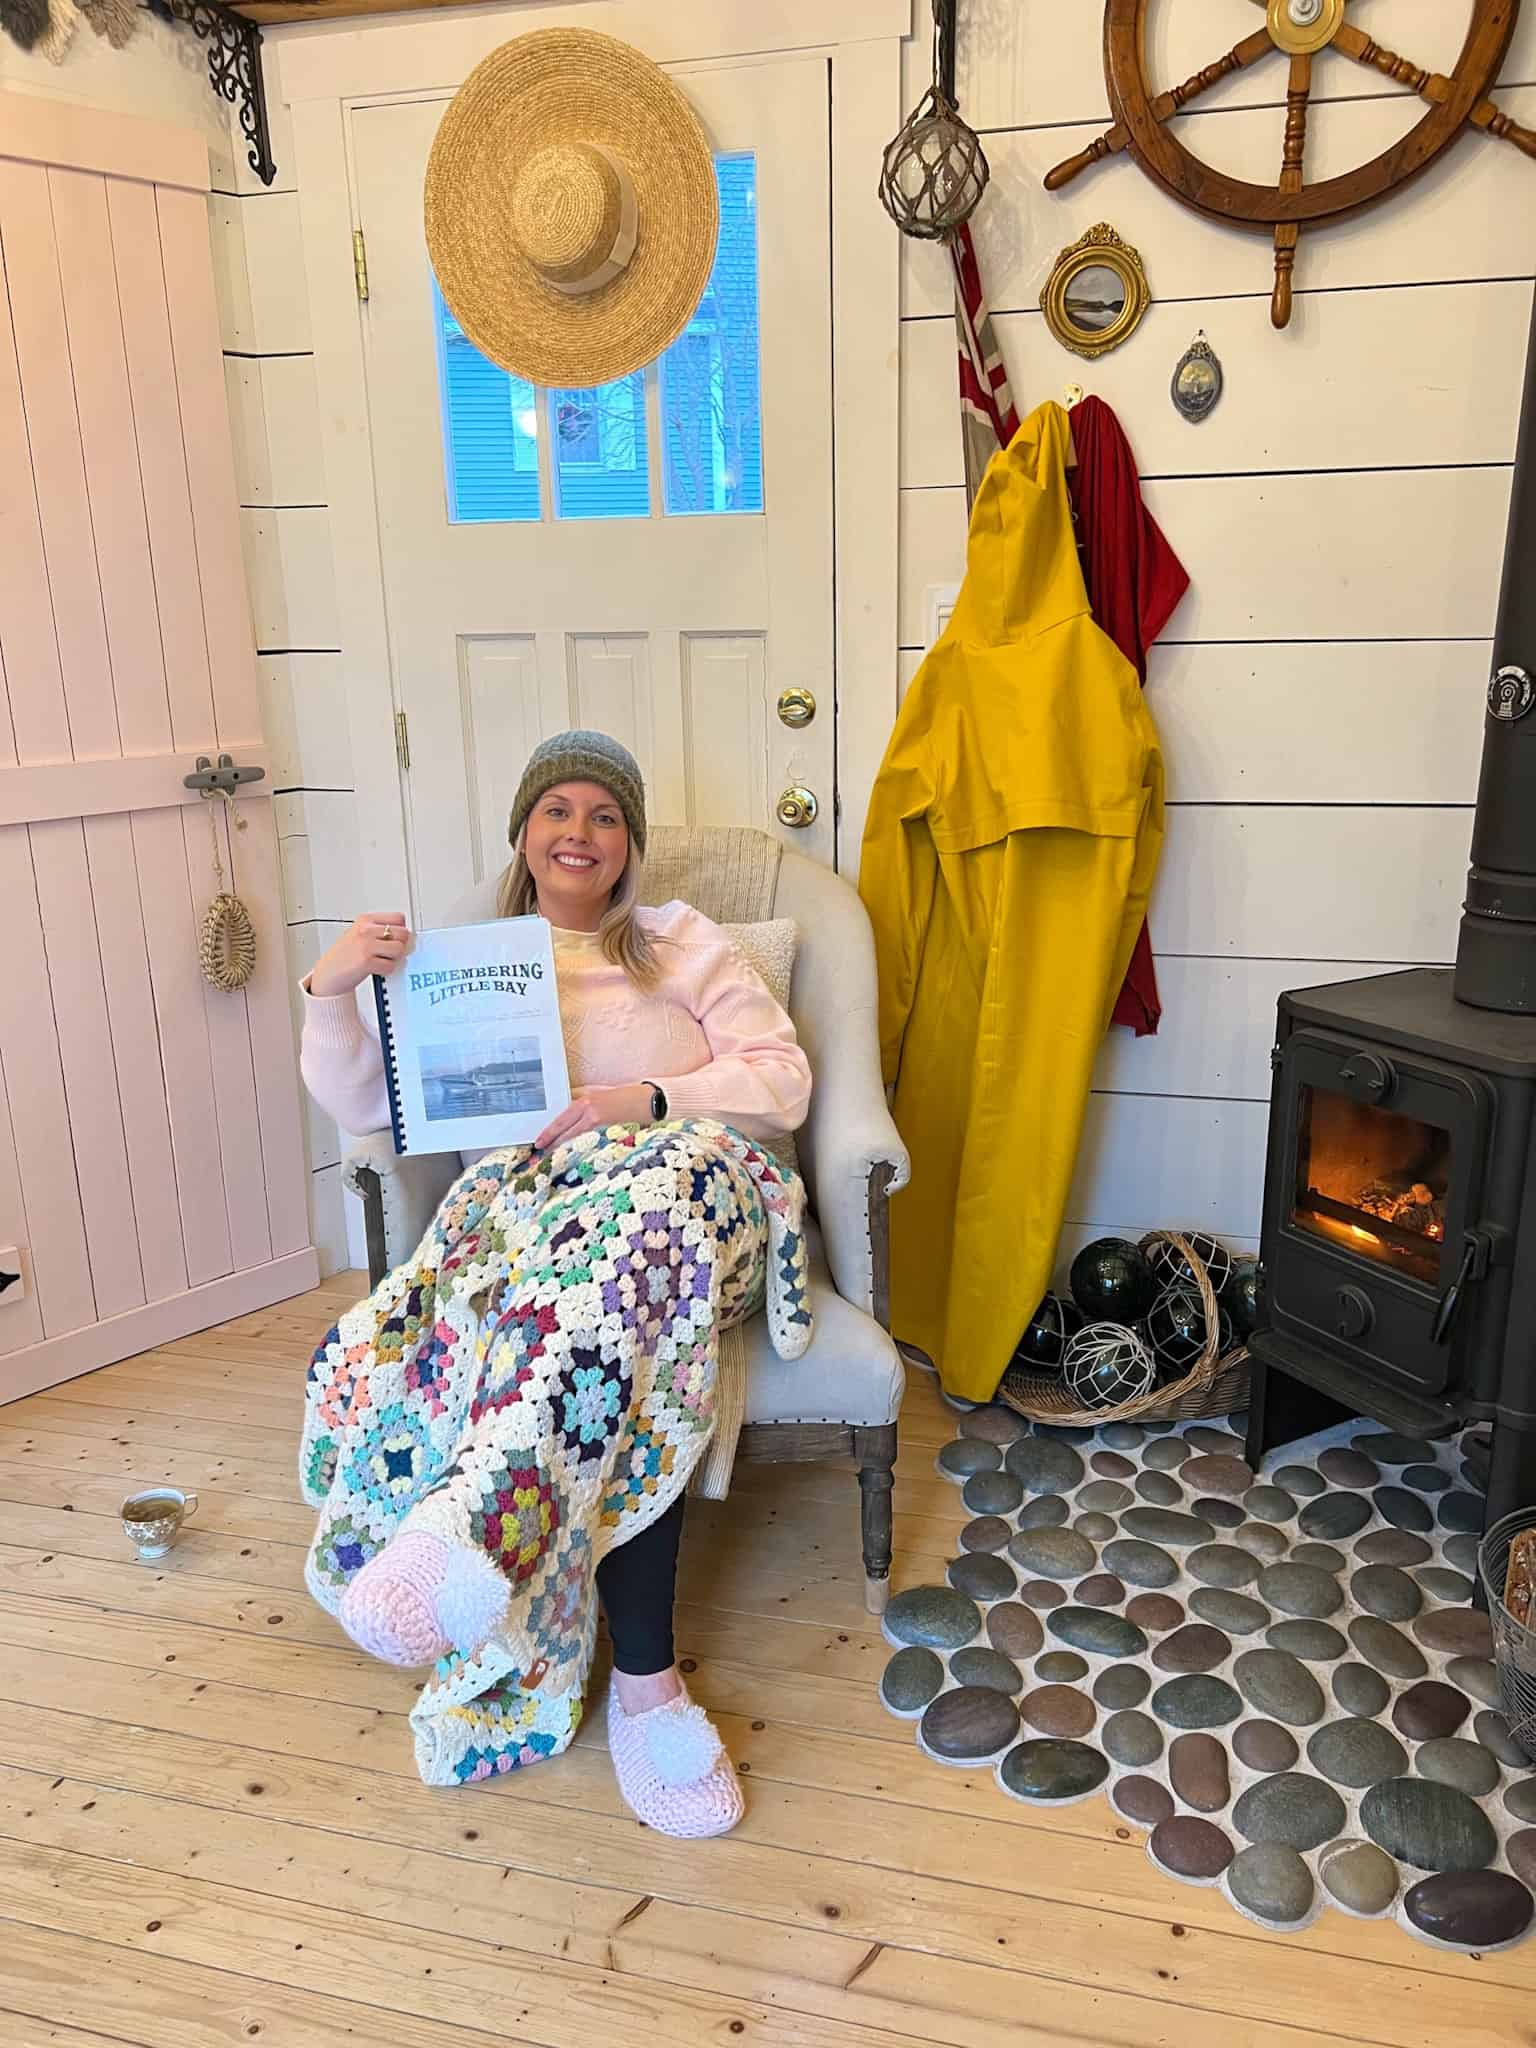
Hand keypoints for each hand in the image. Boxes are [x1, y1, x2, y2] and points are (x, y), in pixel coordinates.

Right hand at [307, 912, 411, 997]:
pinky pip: (391, 966)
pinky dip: (386, 970)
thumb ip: (379, 931)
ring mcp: (366, 945)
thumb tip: (407, 936)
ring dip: (394, 959)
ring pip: (399, 949)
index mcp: (365, 920)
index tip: (397, 938)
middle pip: (403, 934)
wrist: (327, 974)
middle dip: (400, 945)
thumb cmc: (344, 956)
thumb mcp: (359, 934)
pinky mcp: (366, 961)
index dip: (401, 930)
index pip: (399, 918)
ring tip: (381, 960)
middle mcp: (366, 930)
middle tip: (389, 952)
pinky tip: (376, 968)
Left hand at [534, 1084, 654, 1153]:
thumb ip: (581, 1103)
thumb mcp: (599, 1094)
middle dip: (552, 1148)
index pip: (560, 1122)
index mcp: (585, 1103)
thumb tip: (562, 1115)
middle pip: (564, 1135)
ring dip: (565, 1154)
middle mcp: (590, 1114)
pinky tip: (577, 1162)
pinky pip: (591, 1149)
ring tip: (555, 1163)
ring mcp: (600, 1127)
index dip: (547, 1135)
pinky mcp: (610, 1138)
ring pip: (576, 1144)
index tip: (538, 1144)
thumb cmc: (625, 1098)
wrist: (649, 1101)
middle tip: (541, 1159)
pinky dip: (582, 1155)